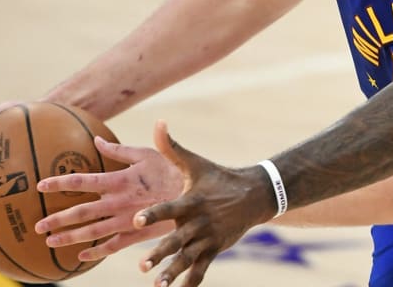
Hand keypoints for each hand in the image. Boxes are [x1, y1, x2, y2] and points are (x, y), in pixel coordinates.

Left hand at [34, 136, 182, 260]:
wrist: (195, 196)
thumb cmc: (171, 170)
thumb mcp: (146, 153)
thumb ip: (118, 150)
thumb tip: (95, 139)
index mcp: (120, 179)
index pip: (82, 180)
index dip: (59, 182)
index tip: (40, 185)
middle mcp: (119, 201)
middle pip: (82, 211)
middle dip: (57, 219)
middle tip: (37, 226)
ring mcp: (127, 220)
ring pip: (92, 232)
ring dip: (69, 237)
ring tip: (50, 242)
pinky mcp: (137, 233)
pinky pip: (112, 246)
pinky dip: (95, 253)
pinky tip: (81, 256)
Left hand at [134, 121, 275, 286]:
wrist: (255, 194)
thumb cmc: (218, 177)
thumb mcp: (196, 163)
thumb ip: (172, 147)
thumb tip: (158, 122)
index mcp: (191, 201)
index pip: (169, 208)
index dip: (153, 213)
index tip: (137, 218)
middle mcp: (198, 222)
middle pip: (176, 239)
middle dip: (160, 252)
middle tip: (143, 264)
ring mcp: (207, 238)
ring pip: (187, 258)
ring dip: (172, 272)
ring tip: (158, 283)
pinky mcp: (215, 250)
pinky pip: (201, 269)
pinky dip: (190, 281)